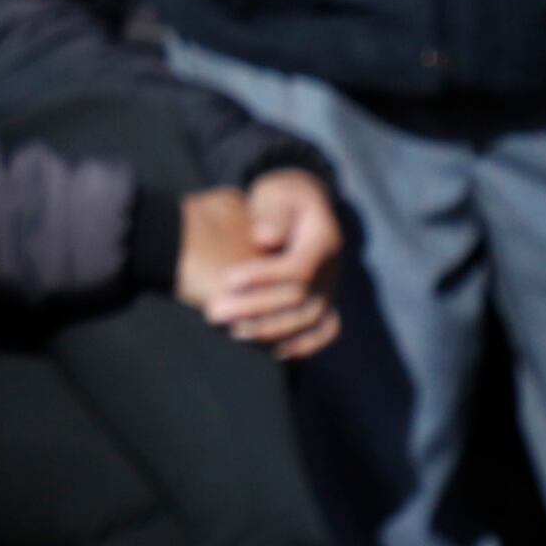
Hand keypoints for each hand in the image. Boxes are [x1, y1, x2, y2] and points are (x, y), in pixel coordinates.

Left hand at [182, 171, 343, 359]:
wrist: (301, 206)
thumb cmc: (281, 198)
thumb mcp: (276, 194)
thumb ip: (272, 214)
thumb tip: (264, 238)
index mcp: (322, 240)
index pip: (298, 268)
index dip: (264, 277)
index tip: (228, 279)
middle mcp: (332, 269)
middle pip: (299, 299)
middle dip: (255, 308)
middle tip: (213, 312)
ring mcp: (331, 287)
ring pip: (308, 319)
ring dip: (271, 330)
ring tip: (232, 331)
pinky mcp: (325, 301)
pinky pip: (325, 330)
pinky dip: (304, 344)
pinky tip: (275, 352)